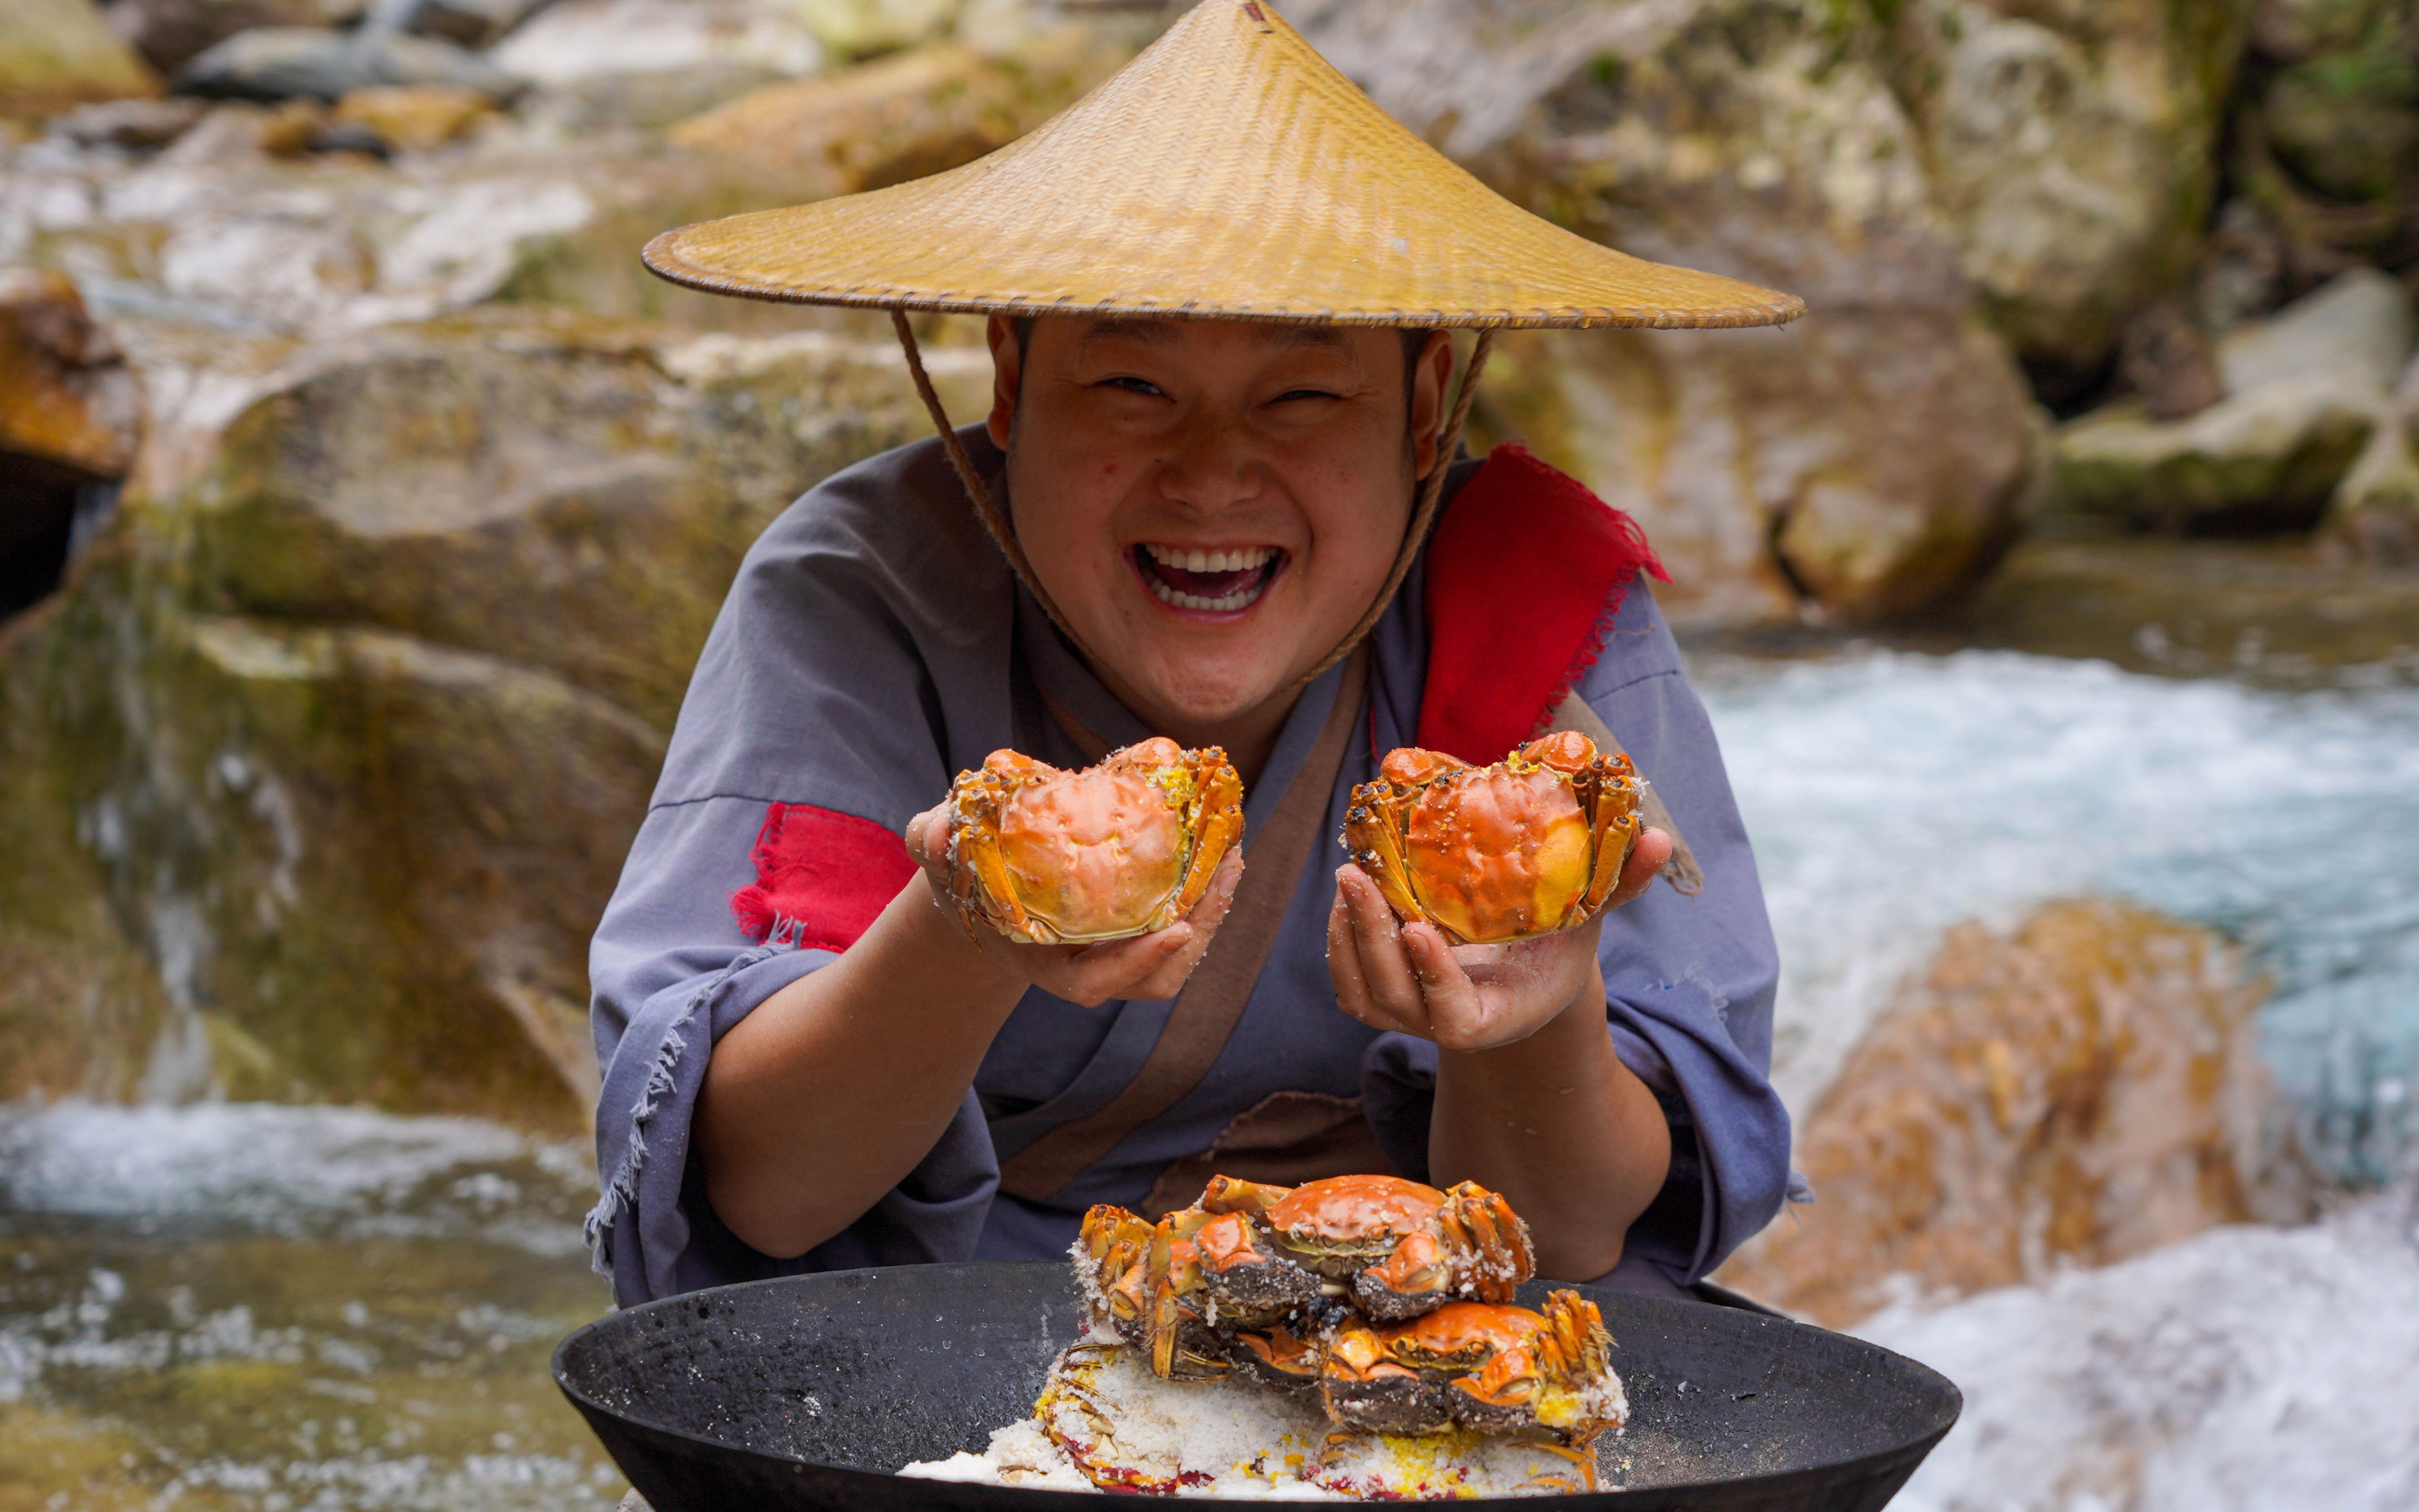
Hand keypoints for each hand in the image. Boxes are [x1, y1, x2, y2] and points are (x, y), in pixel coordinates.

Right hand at [902, 804, 1242, 1006]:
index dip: (1135, 962)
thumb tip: (937, 832)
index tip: (1176, 930)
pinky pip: (1179, 922)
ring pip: (1177, 955)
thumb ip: (933, 841)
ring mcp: (1114, 950)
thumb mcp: (938, 853)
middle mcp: (1085, 966)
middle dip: (1197, 930)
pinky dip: (1203, 892)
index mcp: (1042, 962)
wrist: (979, 882)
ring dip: (1211, 910)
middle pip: (1155, 975)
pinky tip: (1218, 849)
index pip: (1093, 983)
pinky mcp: (1134, 925)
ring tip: (1231, 856)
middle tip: (1225, 871)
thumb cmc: (961, 871)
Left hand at [1326, 828, 1671, 1051]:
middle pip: (1393, 995)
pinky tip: (1347, 895)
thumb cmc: (1553, 949)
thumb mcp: (1586, 920)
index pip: (1454, 1014)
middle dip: (1372, 935)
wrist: (1518, 982)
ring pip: (1361, 989)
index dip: (1435, 977)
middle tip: (1359, 874)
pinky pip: (1347, 982)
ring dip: (1349, 933)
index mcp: (1495, 1018)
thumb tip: (1661, 840)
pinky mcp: (1381, 1001)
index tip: (1422, 929)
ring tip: (1351, 873)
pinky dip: (1339, 940)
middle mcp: (1445, 1024)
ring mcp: (1407, 1018)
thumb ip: (1618, 885)